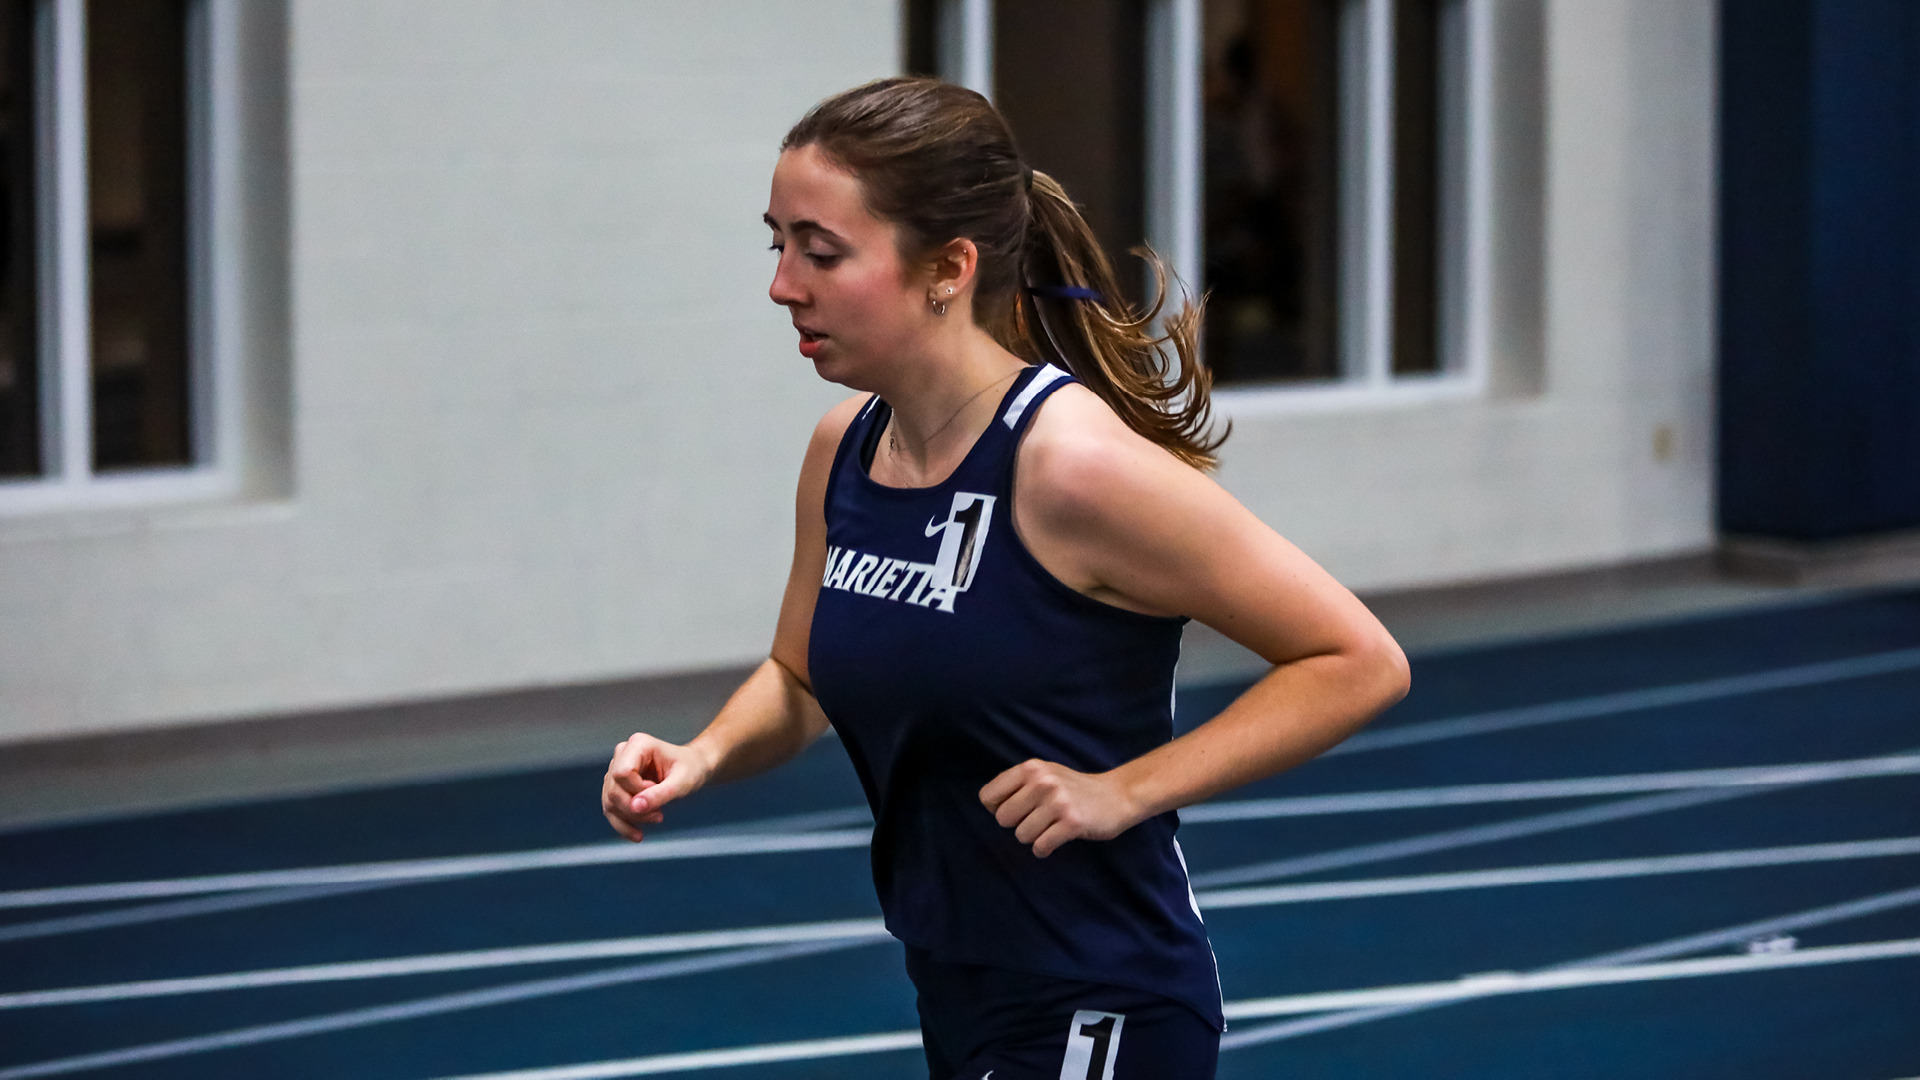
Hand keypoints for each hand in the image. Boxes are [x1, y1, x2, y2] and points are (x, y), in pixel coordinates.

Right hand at [602, 733, 714, 841]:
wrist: (695, 770)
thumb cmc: (692, 770)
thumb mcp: (682, 783)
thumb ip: (659, 794)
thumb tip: (635, 807)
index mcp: (638, 744)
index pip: (622, 774)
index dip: (638, 791)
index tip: (660, 793)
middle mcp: (622, 754)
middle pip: (614, 790)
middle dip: (635, 809)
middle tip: (660, 816)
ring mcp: (616, 769)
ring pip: (610, 802)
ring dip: (631, 819)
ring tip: (657, 819)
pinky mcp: (616, 785)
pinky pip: (610, 809)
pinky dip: (623, 824)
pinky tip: (638, 835)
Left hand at [979, 759, 1142, 857]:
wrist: (1117, 796)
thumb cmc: (1073, 788)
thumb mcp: (1045, 773)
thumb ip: (1016, 783)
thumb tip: (988, 804)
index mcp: (1031, 768)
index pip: (988, 796)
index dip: (997, 808)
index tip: (1016, 809)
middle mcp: (1043, 782)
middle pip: (1002, 819)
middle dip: (1017, 824)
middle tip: (1037, 819)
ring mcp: (1058, 802)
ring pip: (1021, 835)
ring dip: (1034, 837)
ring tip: (1051, 826)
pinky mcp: (1072, 823)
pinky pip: (1041, 847)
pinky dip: (1044, 848)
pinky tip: (1056, 838)